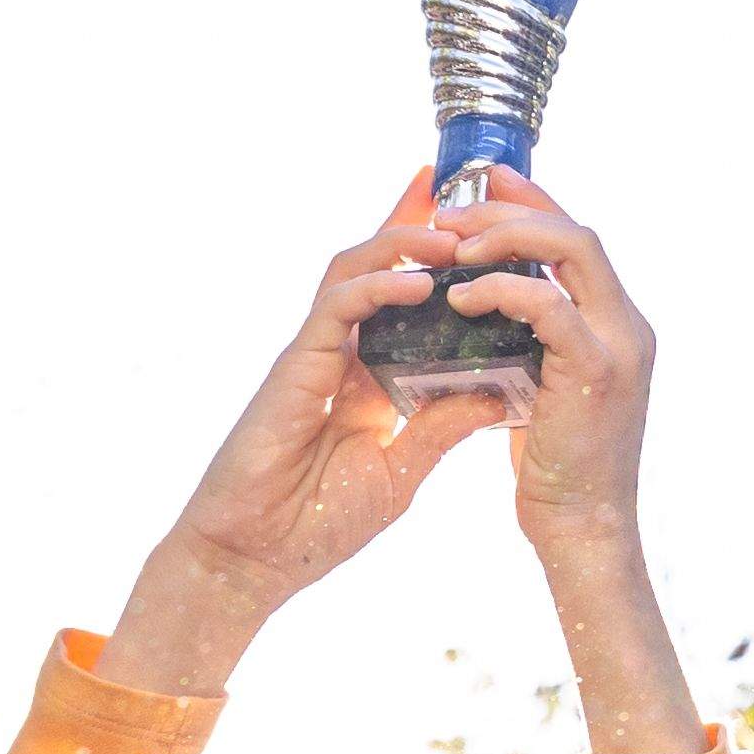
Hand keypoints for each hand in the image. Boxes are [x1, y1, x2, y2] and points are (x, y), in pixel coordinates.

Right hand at [100, 170, 510, 694]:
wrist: (255, 557)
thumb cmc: (317, 523)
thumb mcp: (401, 471)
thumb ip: (441, 427)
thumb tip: (499, 390)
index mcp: (368, 378)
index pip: (407, 304)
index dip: (437, 264)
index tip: (481, 230)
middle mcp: (341, 355)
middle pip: (379, 267)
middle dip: (417, 224)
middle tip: (467, 196)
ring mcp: (315, 354)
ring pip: (355, 272)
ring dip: (403, 245)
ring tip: (452, 234)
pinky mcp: (295, 365)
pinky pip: (336, 308)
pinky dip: (376, 288)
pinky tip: (416, 284)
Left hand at [429, 170, 654, 559]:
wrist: (584, 528)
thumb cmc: (558, 470)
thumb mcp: (547, 389)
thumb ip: (534, 345)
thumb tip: (490, 311)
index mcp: (619, 326)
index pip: (579, 241)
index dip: (533, 204)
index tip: (487, 184)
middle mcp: (629, 326)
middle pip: (578, 232)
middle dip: (514, 208)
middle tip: (456, 208)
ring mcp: (620, 345)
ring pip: (572, 251)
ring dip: (506, 237)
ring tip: (454, 244)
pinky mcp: (597, 370)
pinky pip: (549, 305)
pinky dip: (503, 290)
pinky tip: (462, 296)